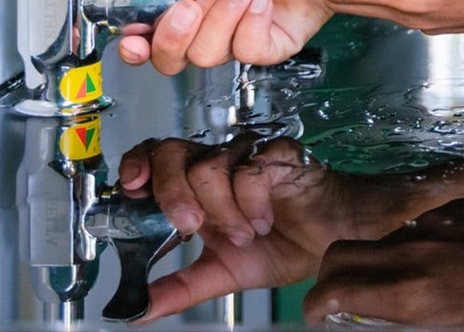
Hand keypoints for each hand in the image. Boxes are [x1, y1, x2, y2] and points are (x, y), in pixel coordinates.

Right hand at [117, 0, 332, 70]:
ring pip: (208, 54)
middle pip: (173, 57)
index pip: (151, 32)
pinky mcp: (274, 42)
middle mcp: (213, 19)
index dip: (136, 43)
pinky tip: (264, 1)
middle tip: (188, 7)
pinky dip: (253, 26)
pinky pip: (251, 51)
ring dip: (221, 20)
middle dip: (172, 37)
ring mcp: (242, 33)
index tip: (131, 38)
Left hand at [117, 134, 417, 321]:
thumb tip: (135, 310)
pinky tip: (265, 220)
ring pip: (207, 166)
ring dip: (221, 211)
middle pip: (171, 152)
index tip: (131, 189)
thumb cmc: (283, 245)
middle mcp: (217, 164)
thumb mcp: (222, 274)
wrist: (332, 240)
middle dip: (171, 192)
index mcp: (195, 187)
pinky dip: (252, 204)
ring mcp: (246, 156)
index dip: (138, 166)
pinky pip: (249, 171)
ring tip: (244, 234)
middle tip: (190, 226)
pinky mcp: (278, 153)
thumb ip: (178, 287)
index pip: (154, 159)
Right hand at [303, 200, 463, 328]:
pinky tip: (448, 262)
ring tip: (402, 285)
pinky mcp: (457, 207)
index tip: (321, 318)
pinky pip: (418, 226)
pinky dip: (414, 246)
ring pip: (380, 241)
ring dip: (374, 263)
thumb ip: (410, 322)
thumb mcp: (459, 331)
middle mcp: (413, 252)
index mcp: (411, 292)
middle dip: (329, 277)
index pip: (333, 291)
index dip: (316, 307)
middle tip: (341, 299)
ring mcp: (435, 224)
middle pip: (340, 254)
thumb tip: (379, 318)